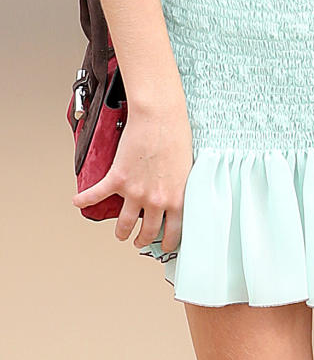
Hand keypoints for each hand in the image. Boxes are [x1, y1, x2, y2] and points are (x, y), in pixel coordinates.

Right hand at [74, 99, 193, 253]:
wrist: (160, 115)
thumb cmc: (177, 133)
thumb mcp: (189, 166)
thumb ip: (183, 185)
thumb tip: (181, 194)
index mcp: (176, 197)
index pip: (173, 232)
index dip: (167, 242)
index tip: (164, 245)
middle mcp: (155, 200)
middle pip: (147, 232)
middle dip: (142, 240)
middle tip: (139, 240)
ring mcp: (135, 192)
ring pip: (124, 224)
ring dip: (121, 232)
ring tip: (121, 233)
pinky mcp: (118, 178)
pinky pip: (97, 195)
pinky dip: (85, 200)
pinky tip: (78, 203)